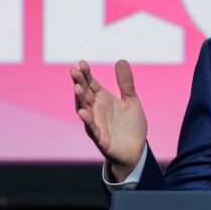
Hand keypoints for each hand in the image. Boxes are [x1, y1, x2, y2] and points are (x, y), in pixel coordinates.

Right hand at [70, 60, 146, 181]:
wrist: (136, 149)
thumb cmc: (131, 124)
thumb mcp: (131, 100)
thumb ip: (126, 83)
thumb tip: (121, 60)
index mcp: (103, 99)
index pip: (91, 84)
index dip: (86, 74)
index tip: (81, 63)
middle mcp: (96, 110)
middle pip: (84, 94)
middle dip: (79, 82)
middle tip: (74, 70)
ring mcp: (96, 123)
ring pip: (84, 110)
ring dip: (80, 99)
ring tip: (77, 87)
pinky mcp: (100, 138)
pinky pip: (92, 129)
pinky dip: (87, 121)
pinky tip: (83, 112)